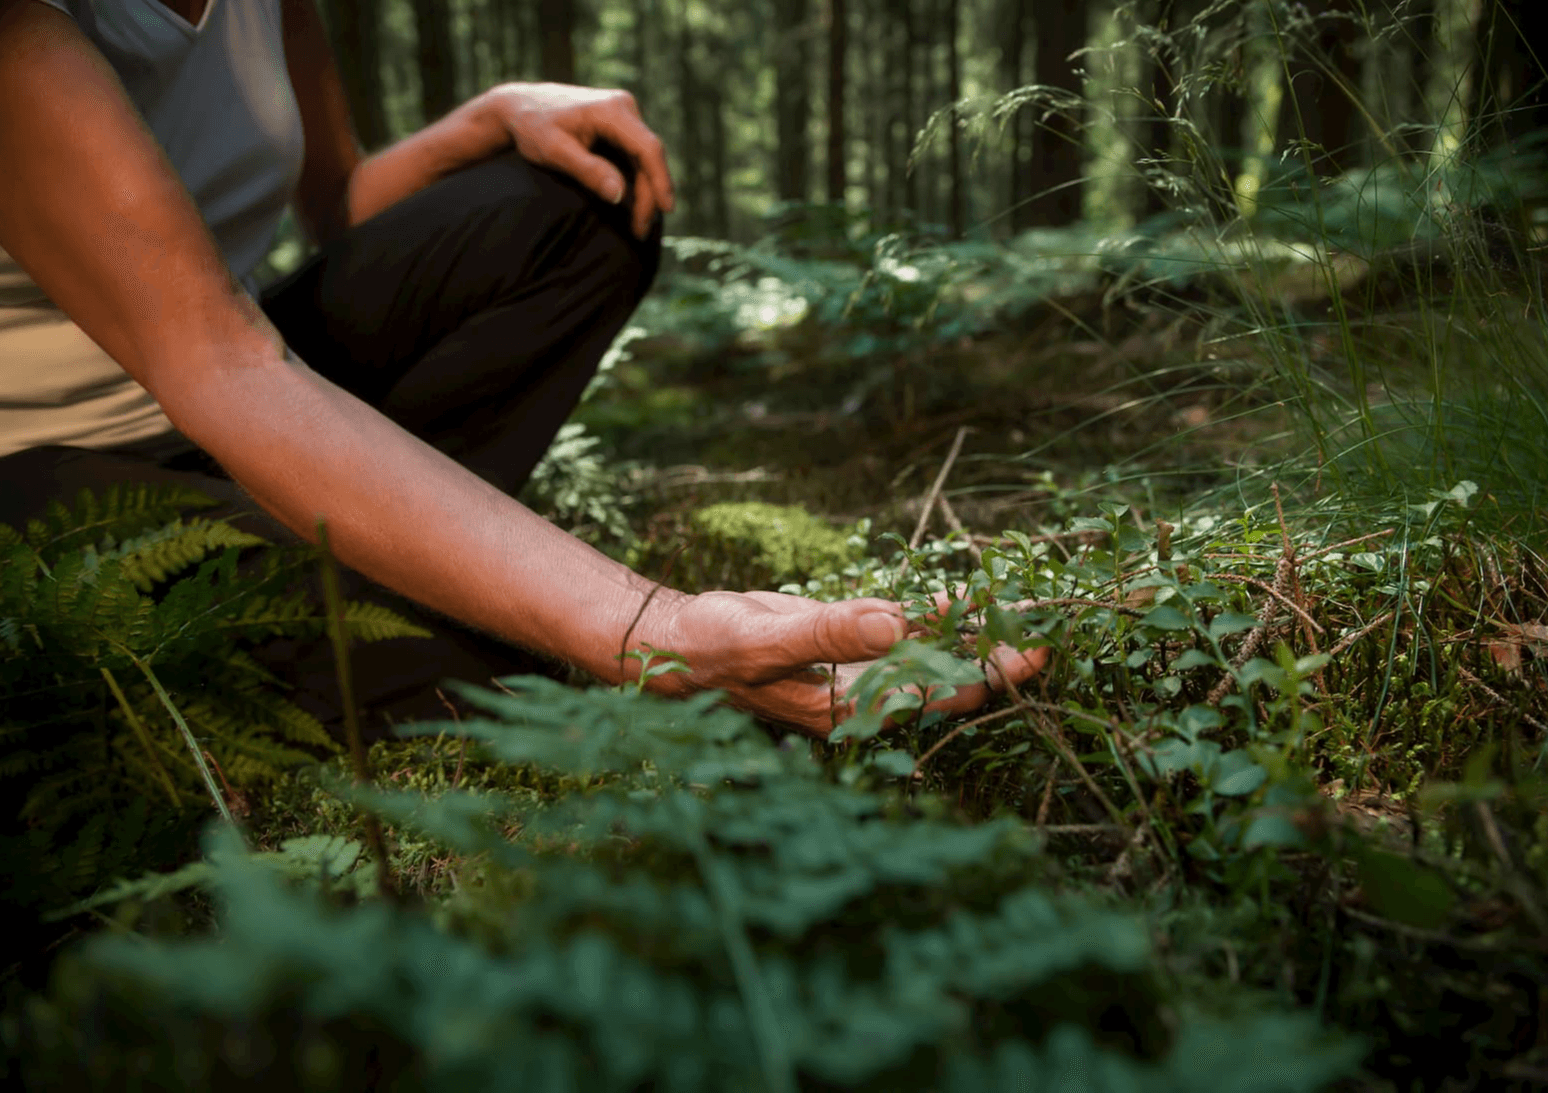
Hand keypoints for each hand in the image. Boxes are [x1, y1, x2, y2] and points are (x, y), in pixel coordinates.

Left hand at [476, 82, 674, 239]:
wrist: (519, 105)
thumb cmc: (532, 127)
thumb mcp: (555, 151)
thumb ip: (588, 171)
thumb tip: (620, 196)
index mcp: (612, 110)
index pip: (647, 148)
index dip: (660, 180)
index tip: (666, 209)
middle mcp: (624, 107)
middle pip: (648, 156)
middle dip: (649, 194)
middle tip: (641, 230)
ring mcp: (623, 114)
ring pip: (643, 158)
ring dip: (644, 191)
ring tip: (637, 224)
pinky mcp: (618, 124)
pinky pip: (634, 155)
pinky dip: (635, 180)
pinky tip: (631, 204)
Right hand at [632, 589, 1049, 737]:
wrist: (679, 644)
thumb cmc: (713, 650)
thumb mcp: (765, 639)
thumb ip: (829, 633)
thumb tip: (896, 622)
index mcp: (852, 708)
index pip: (940, 697)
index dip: (991, 673)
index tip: (1035, 646)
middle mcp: (866, 696)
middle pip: (952, 683)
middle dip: (1001, 659)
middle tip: (1052, 628)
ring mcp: (862, 672)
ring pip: (936, 658)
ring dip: (978, 638)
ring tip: (1029, 612)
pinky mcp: (853, 647)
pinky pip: (909, 635)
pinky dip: (940, 618)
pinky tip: (970, 599)